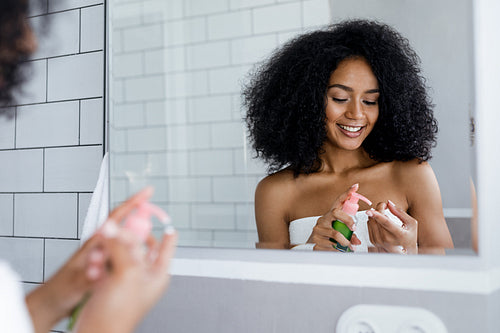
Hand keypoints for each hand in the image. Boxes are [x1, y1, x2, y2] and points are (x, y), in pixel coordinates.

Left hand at [25, 187, 172, 332]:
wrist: (53, 302)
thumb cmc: (61, 289)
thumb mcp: (77, 283)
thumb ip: (91, 277)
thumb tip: (103, 272)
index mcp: (95, 243)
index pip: (117, 216)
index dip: (134, 202)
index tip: (148, 192)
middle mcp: (102, 246)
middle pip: (129, 229)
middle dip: (144, 232)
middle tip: (155, 244)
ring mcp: (106, 256)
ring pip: (129, 245)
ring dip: (139, 250)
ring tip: (149, 259)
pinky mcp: (107, 267)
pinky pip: (127, 257)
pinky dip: (135, 261)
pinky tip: (139, 269)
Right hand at [75, 194, 176, 332]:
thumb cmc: (117, 315)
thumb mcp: (126, 273)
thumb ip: (121, 246)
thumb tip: (115, 227)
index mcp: (159, 272)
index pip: (167, 241)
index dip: (160, 224)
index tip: (153, 208)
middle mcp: (145, 274)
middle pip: (139, 243)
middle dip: (125, 238)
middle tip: (115, 233)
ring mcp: (128, 278)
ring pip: (120, 251)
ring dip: (109, 249)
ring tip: (101, 258)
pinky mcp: (111, 282)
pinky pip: (106, 262)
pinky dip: (99, 260)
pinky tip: (94, 267)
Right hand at [307, 184, 361, 250]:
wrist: (316, 245)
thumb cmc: (333, 236)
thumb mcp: (342, 231)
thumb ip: (351, 234)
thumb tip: (357, 241)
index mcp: (331, 214)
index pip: (339, 201)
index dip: (347, 193)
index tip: (355, 186)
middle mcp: (323, 219)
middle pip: (336, 212)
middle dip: (348, 220)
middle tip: (354, 228)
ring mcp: (318, 228)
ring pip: (335, 233)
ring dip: (345, 241)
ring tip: (350, 247)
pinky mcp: (315, 239)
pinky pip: (330, 244)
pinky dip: (337, 249)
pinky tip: (338, 249)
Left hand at [366, 200, 417, 253]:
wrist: (406, 252)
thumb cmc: (409, 236)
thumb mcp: (411, 223)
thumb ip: (400, 212)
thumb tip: (389, 203)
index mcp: (399, 234)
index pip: (386, 223)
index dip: (377, 215)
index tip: (369, 211)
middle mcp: (388, 240)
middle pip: (377, 221)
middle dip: (378, 209)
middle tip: (383, 205)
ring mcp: (380, 242)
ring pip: (371, 223)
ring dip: (374, 215)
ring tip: (381, 213)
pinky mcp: (374, 242)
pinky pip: (369, 227)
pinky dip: (372, 221)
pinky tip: (378, 220)